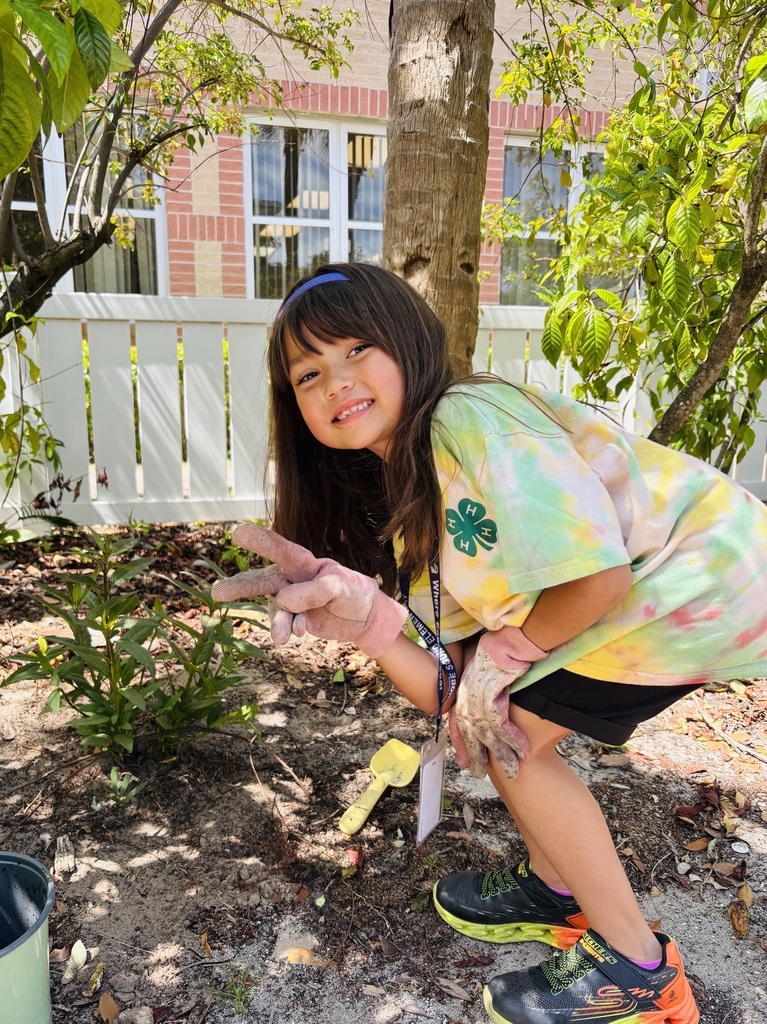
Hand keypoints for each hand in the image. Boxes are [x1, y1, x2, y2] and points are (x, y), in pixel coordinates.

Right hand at [211, 525, 407, 657]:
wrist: (362, 618)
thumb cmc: (354, 592)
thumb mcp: (343, 587)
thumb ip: (315, 590)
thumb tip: (283, 599)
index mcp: (306, 563)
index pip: (282, 550)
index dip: (261, 541)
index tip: (238, 533)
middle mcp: (293, 579)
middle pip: (264, 580)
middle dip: (242, 586)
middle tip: (216, 592)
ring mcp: (292, 601)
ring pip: (273, 607)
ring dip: (274, 621)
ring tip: (279, 638)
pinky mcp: (295, 619)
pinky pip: (285, 624)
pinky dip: (288, 629)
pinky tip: (298, 633)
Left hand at [448, 626, 546, 779]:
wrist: (507, 637)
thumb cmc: (499, 649)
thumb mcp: (485, 671)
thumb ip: (486, 687)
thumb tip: (493, 698)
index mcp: (463, 691)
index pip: (457, 724)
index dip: (460, 745)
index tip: (464, 763)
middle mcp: (466, 696)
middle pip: (470, 734)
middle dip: (477, 757)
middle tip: (481, 775)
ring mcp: (477, 697)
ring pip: (487, 735)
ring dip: (502, 755)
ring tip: (512, 772)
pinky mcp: (492, 695)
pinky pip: (502, 726)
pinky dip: (514, 740)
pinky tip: (524, 752)